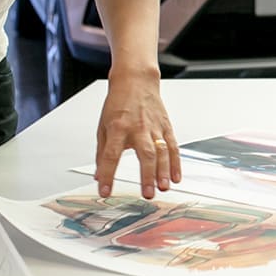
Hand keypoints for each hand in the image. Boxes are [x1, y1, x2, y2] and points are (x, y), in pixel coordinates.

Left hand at [93, 68, 179, 197]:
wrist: (136, 81)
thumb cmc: (118, 103)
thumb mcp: (103, 126)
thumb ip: (102, 153)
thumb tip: (99, 176)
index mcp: (118, 128)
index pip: (111, 155)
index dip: (108, 174)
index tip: (106, 191)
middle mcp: (138, 128)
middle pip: (145, 154)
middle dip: (147, 175)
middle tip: (148, 194)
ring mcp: (155, 128)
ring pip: (162, 152)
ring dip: (164, 172)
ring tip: (164, 187)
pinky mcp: (166, 127)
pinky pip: (173, 147)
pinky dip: (176, 163)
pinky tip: (176, 177)